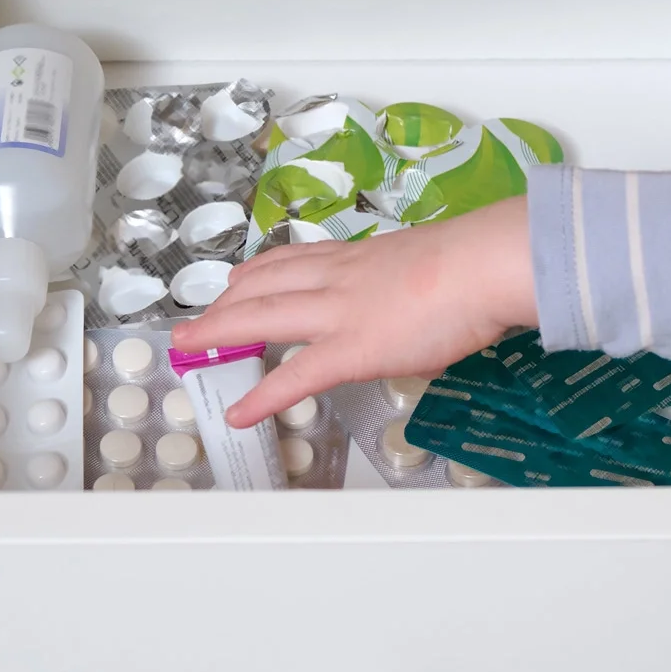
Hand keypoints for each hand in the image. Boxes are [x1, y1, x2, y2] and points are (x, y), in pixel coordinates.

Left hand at [169, 197, 536, 426]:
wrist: (480, 266)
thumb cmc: (474, 264)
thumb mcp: (434, 262)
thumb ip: (414, 286)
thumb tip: (428, 310)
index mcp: (362, 258)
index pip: (300, 259)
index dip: (264, 270)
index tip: (242, 277)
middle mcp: (339, 279)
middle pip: (265, 284)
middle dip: (224, 301)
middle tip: (199, 315)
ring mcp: (338, 313)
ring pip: (262, 316)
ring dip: (219, 329)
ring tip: (189, 343)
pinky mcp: (349, 351)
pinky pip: (294, 377)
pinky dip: (262, 397)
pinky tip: (239, 414)